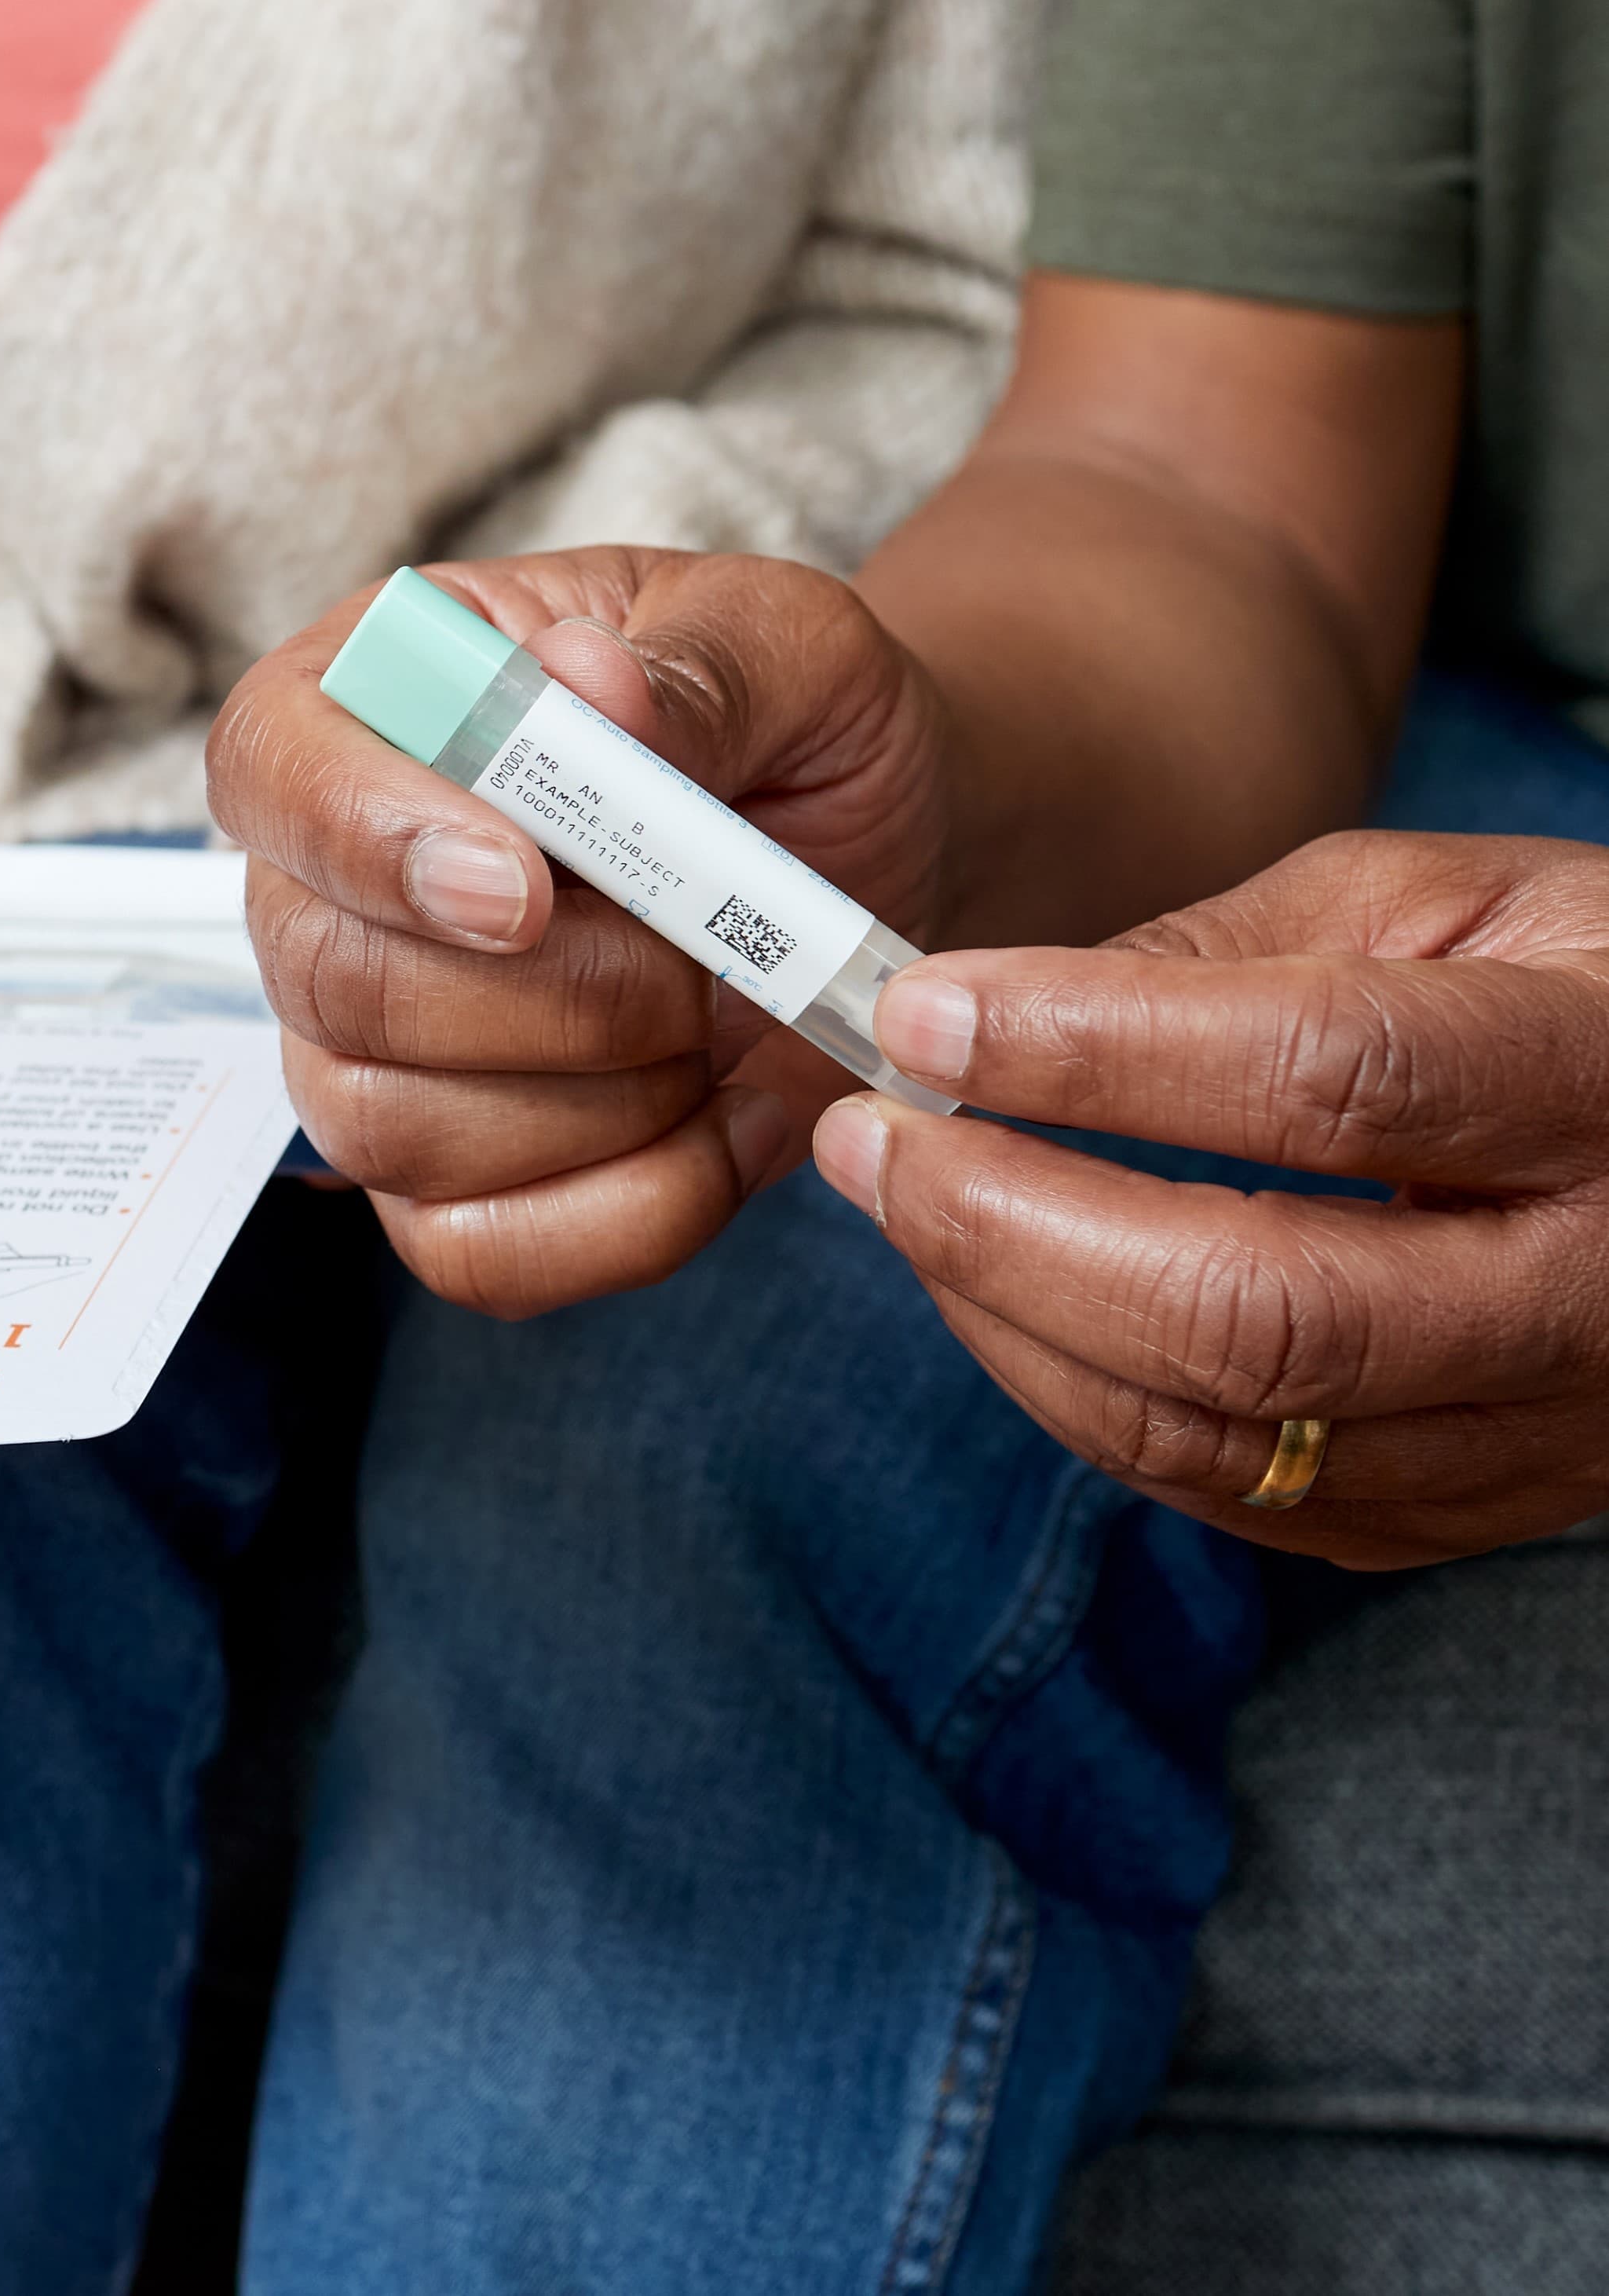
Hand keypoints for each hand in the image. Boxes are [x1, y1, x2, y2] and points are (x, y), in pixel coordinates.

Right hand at [210, 547, 952, 1315]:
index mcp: (376, 701)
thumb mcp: (794, 647)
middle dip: (551, 995)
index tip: (526, 885)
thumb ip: (698, 667)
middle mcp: (333, 882)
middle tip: (701, 958)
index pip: (269, 765)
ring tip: (720, 1021)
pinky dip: (631, 1211)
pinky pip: (476, 1252)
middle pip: (326, 975)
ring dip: (602, 1099)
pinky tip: (724, 1123)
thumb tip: (589, 690)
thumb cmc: (798, 730)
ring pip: (389, 1128)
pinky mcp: (444, 1183)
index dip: (369, 836)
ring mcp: (368, 1048)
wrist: (875, 859)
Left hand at [815, 829, 1608, 1569]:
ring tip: (905, 1205)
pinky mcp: (1481, 1509)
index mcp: (1604, 1077)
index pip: (1327, 1076)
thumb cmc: (1571, 986)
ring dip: (1015, 1324)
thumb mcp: (1445, 899)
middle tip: (872, 1137)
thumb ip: (1231, 951)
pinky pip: (1246, 1498)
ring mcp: (1551, 1428)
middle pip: (1263, 1310)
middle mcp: (1601, 1286)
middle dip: (1012, 1226)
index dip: (1094, 1051)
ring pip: (1233, 1435)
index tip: (923, 1016)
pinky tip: (1005, 1299)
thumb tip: (1006, 1013)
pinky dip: (1084, 1401)